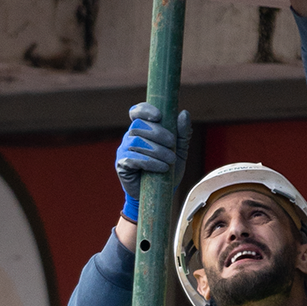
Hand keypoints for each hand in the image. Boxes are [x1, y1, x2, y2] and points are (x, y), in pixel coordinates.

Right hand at [114, 102, 191, 222]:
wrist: (160, 196)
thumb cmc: (168, 172)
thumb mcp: (179, 152)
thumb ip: (182, 134)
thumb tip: (184, 113)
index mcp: (142, 130)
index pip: (137, 112)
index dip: (145, 110)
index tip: (159, 116)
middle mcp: (130, 138)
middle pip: (138, 126)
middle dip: (157, 133)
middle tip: (172, 144)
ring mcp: (124, 151)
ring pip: (136, 142)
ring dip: (156, 150)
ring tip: (170, 160)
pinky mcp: (122, 166)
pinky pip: (132, 159)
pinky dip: (150, 162)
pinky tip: (162, 168)